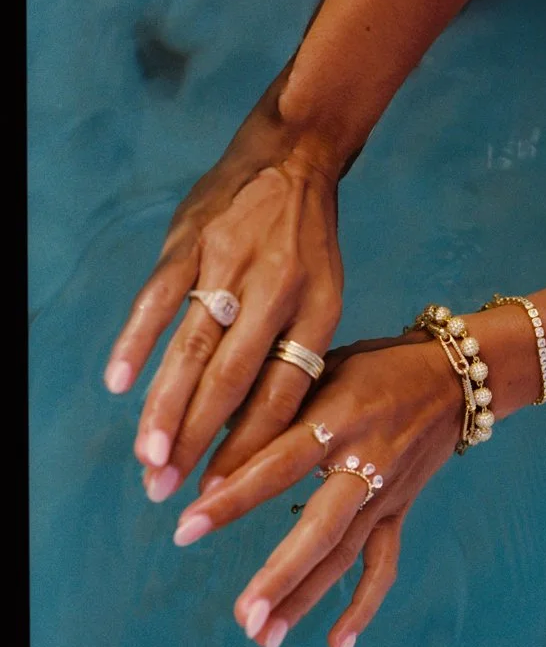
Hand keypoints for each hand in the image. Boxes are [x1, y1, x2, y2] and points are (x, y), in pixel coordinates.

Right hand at [104, 78, 344, 504]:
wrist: (293, 154)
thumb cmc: (309, 244)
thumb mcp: (326, 297)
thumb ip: (293, 353)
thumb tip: (257, 427)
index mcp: (317, 311)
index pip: (282, 394)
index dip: (252, 446)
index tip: (225, 492)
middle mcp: (274, 291)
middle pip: (233, 380)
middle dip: (200, 441)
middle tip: (169, 491)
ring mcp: (228, 264)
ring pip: (192, 347)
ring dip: (167, 406)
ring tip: (149, 457)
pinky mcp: (189, 241)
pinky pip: (158, 297)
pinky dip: (137, 340)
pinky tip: (118, 384)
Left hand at [170, 333, 463, 646]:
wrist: (453, 377)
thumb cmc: (371, 363)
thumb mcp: (323, 363)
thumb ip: (274, 399)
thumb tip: (205, 435)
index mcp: (339, 418)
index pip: (279, 464)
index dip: (234, 497)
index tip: (186, 527)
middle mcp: (366, 462)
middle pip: (321, 528)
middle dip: (280, 574)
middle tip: (242, 614)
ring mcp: (386, 494)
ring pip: (344, 555)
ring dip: (305, 599)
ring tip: (264, 638)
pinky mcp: (398, 511)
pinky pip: (382, 566)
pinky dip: (361, 607)